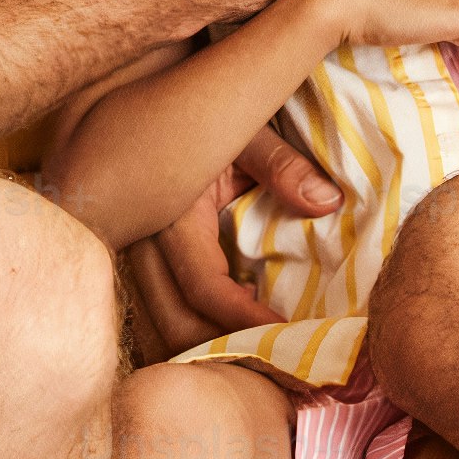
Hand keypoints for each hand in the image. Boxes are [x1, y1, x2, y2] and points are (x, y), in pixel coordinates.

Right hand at [122, 124, 337, 358]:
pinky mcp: (137, 259)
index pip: (202, 286)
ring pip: (158, 326)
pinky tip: (228, 338)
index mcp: (168, 212)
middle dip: (223, 351)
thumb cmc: (205, 107)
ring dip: (204, 350)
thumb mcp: (245, 126)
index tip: (284, 336)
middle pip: (171, 323)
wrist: (156, 93)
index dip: (243, 320)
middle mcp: (138, 241)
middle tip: (278, 364)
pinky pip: (156, 312)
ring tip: (257, 360)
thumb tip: (326, 202)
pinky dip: (189, 333)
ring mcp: (131, 254)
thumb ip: (281, 164)